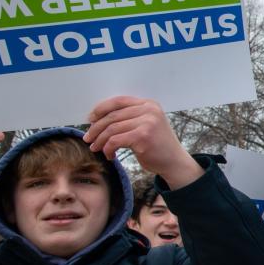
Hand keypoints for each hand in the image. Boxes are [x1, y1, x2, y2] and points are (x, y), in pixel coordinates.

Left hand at [83, 97, 201, 188]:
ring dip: (100, 140)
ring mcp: (147, 122)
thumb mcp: (146, 125)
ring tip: (96, 148)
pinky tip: (110, 155)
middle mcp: (149, 110)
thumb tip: (98, 117)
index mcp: (149, 104)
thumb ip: (130, 117)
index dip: (101, 109)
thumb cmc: (157, 146)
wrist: (175, 162)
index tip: (90, 120)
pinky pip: (115, 141)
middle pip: (112, 116)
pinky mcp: (143, 136)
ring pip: (111, 129)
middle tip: (88, 139)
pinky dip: (108, 149)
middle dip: (96, 128)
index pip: (118, 101)